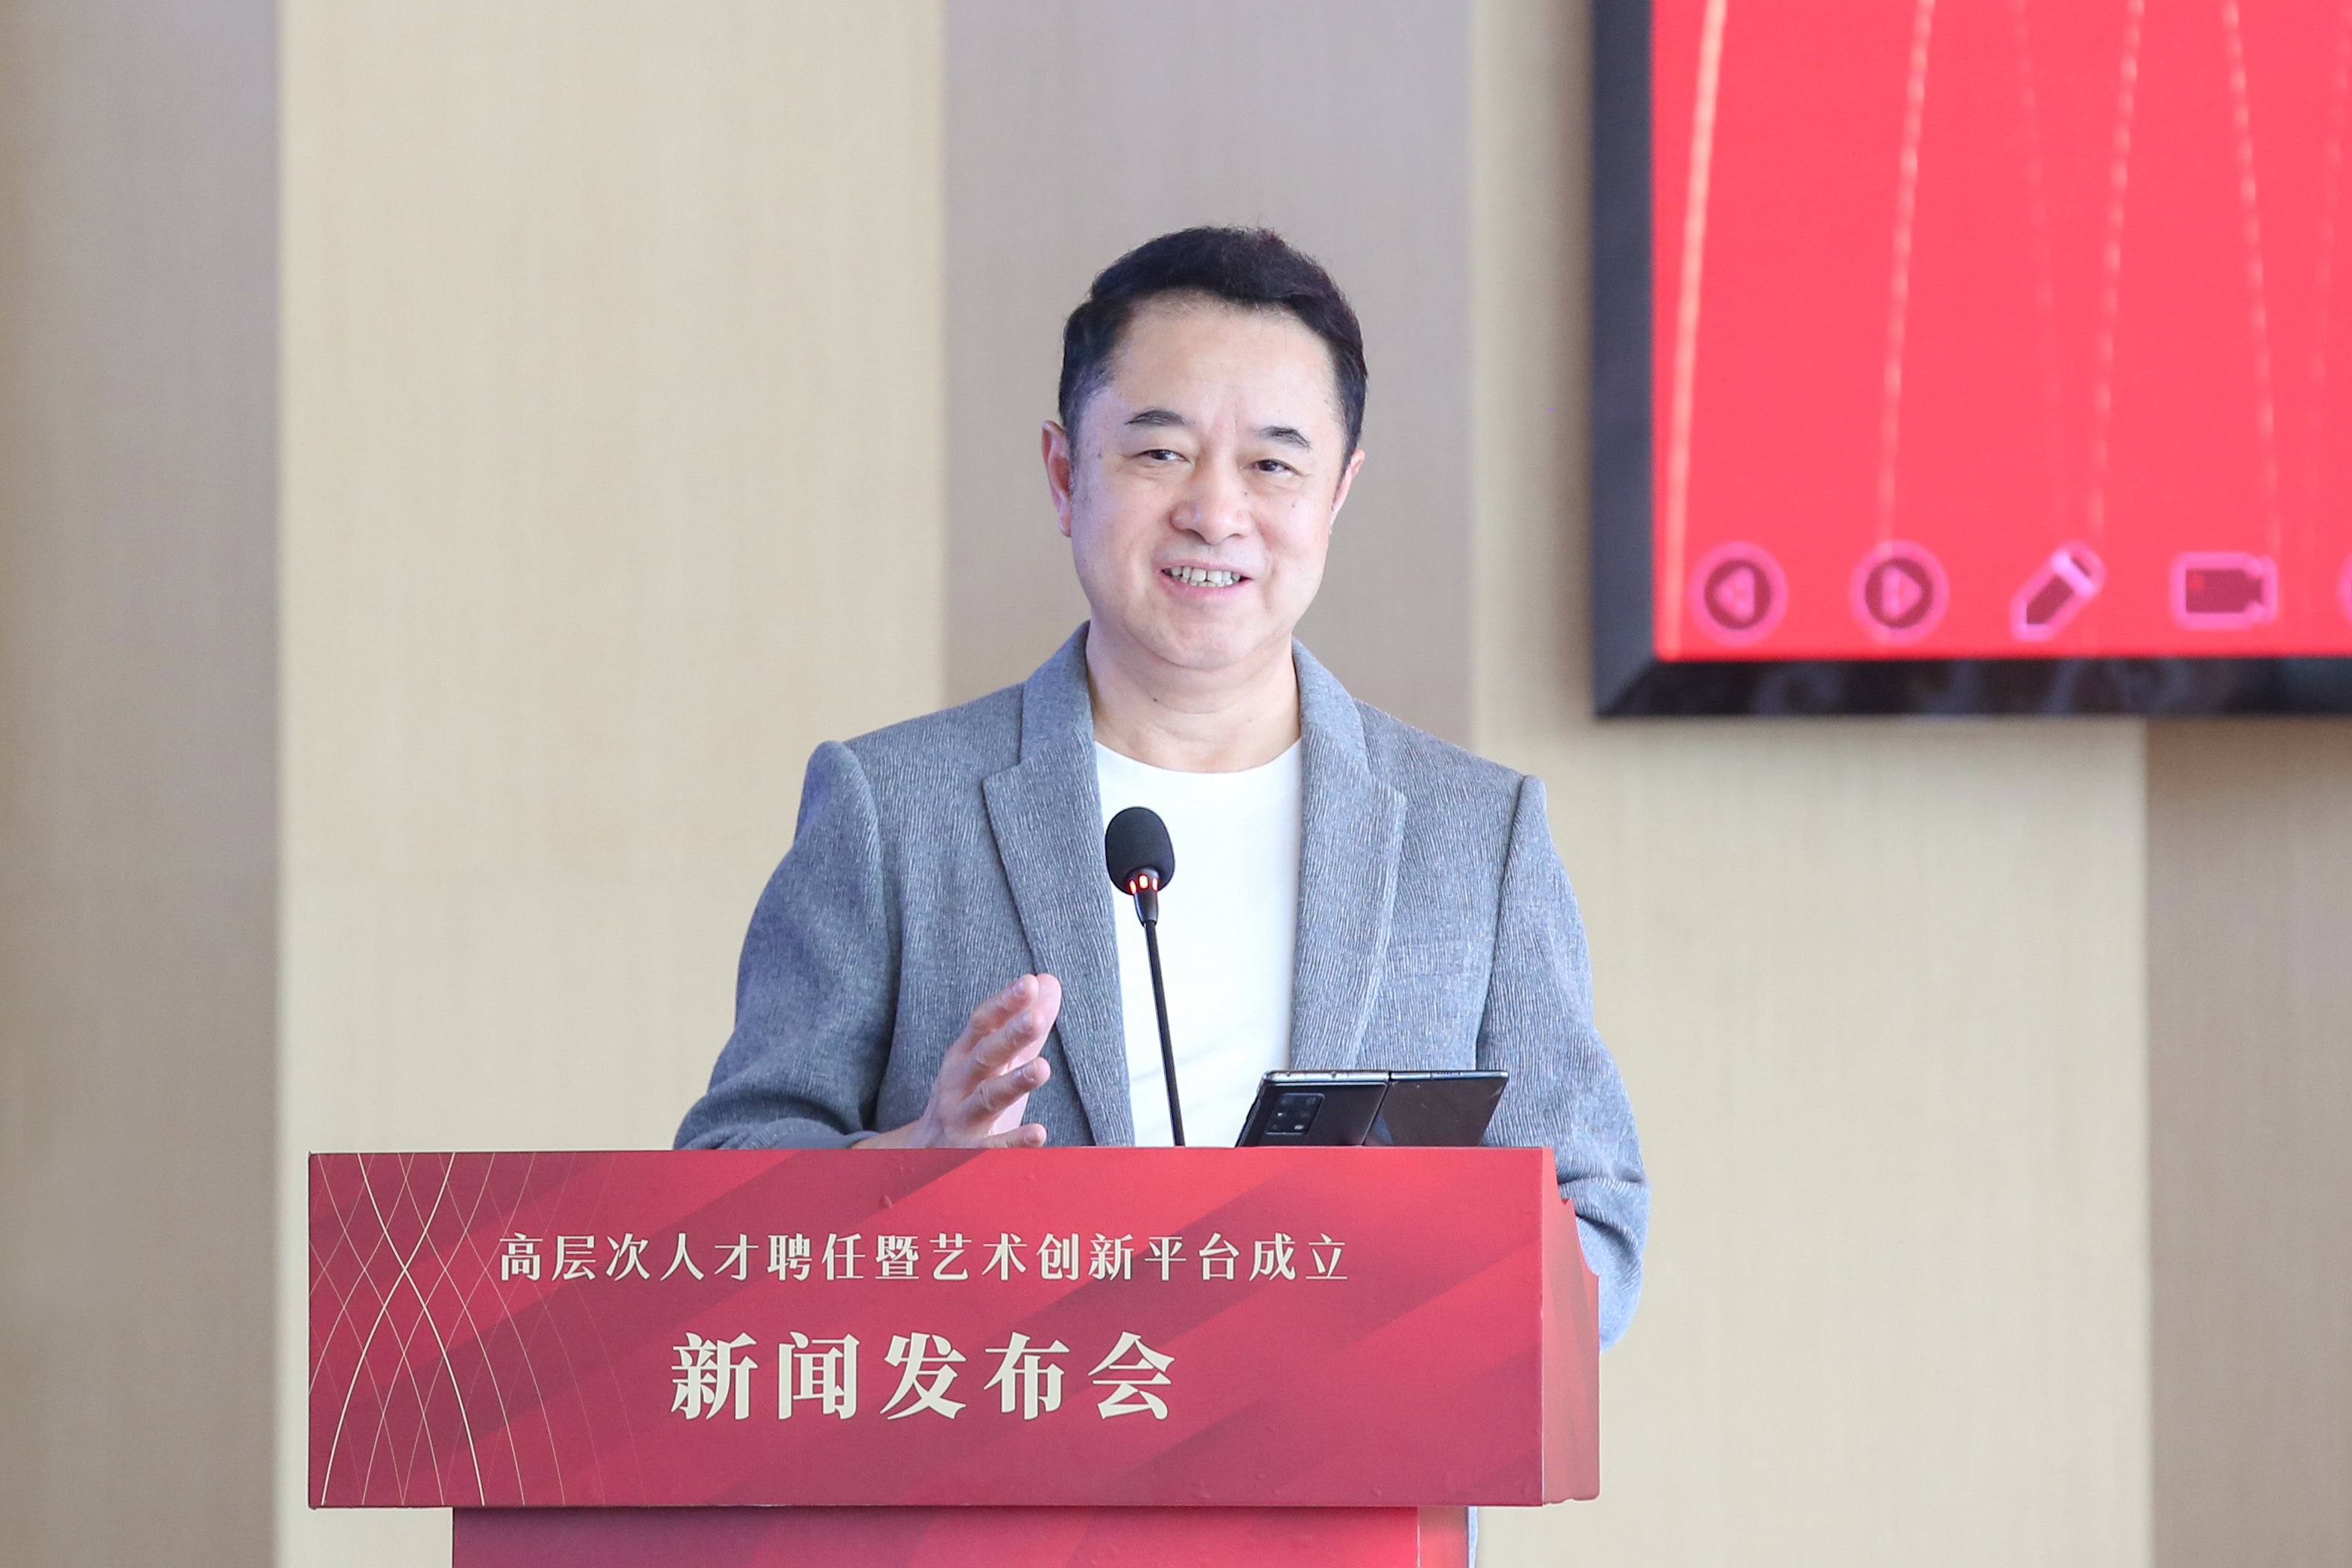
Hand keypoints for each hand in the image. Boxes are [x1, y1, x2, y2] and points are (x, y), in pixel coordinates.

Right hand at [856, 974, 1059, 1149]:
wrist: (920, 1155)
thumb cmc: (967, 1099)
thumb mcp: (991, 1063)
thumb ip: (1023, 1027)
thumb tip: (1049, 982)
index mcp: (963, 1056)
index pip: (982, 1024)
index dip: (1004, 1004)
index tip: (1027, 983)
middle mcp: (957, 1084)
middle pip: (984, 1056)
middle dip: (1009, 1036)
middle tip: (1036, 1017)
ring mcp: (960, 1118)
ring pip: (987, 1098)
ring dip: (1014, 1083)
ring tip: (1042, 1068)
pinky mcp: (968, 1152)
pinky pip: (992, 1148)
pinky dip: (1014, 1142)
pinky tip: (1039, 1134)